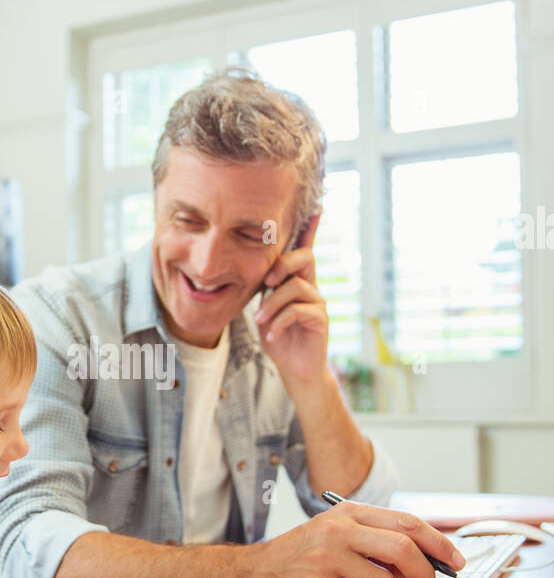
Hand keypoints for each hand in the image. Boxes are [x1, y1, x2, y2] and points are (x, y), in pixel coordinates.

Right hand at [250, 500, 465, 577]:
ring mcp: (327, 559)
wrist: (259, 570)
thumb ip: (379, 540)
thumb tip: (426, 561)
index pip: (408, 522)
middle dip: (425, 574)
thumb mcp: (340, 531)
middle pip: (404, 550)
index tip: (455, 561)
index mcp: (349, 512)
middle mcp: (339, 531)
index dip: (439, 544)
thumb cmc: (306, 552)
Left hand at [253, 214, 327, 387]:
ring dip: (272, 303)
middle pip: (304, 257)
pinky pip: (297, 310)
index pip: (304, 250)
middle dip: (283, 264)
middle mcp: (310, 288)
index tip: (316, 207)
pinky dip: (279, 322)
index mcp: (296, 281)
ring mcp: (317, 303)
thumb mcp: (266, 310)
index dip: (309, 229)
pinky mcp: (320, 321)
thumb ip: (265, 291)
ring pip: (295, 286)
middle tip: (267, 282)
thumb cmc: (279, 338)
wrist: (296, 369)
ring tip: (261, 320)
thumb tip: (256, 273)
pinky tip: (273, 335)